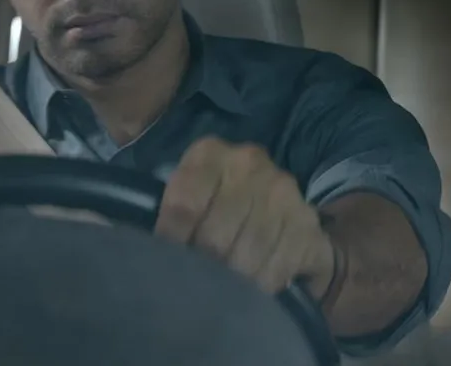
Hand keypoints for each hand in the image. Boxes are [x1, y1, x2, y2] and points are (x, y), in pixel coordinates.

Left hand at [154, 137, 335, 295]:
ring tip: (221, 295)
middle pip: (215, 236)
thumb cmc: (218, 208)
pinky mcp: (307, 223)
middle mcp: (250, 164)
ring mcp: (284, 192)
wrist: (280, 212)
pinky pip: (277, 266)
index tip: (164, 265)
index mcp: (210, 154)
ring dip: (232, 283)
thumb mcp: (188, 197)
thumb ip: (168, 213)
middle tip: (194, 287)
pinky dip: (261, 285)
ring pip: (247, 253)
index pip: (184, 204)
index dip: (171, 242)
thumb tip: (143, 250)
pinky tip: (252, 290)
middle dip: (202, 269)